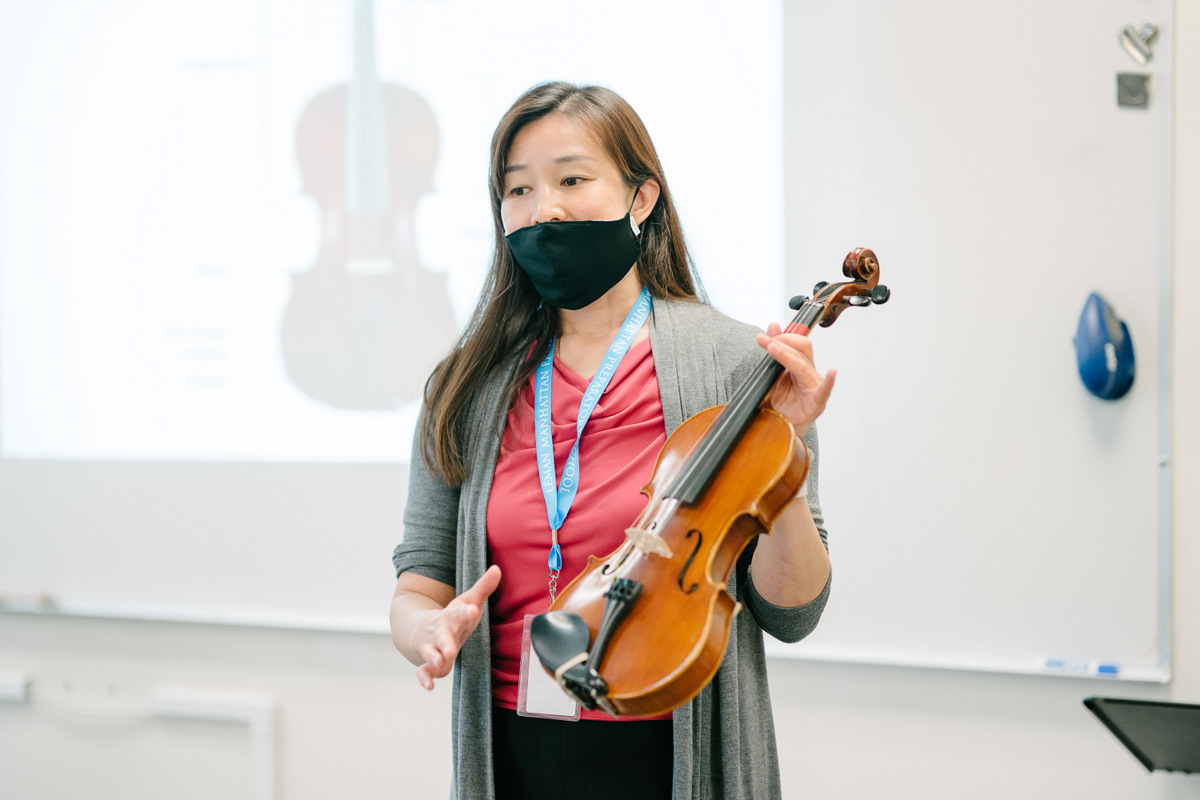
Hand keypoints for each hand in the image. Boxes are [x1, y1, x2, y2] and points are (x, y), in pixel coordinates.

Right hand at [411, 565, 501, 690]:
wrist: (421, 630)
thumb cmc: (452, 617)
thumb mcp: (467, 602)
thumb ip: (483, 588)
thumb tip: (497, 569)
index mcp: (451, 617)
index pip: (458, 613)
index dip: (465, 611)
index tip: (472, 609)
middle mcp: (440, 632)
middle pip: (442, 636)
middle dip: (446, 642)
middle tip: (451, 649)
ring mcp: (431, 647)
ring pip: (430, 653)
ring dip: (433, 657)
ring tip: (440, 662)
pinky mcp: (428, 664)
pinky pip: (422, 672)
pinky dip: (424, 679)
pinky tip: (429, 687)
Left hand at [756, 323, 836, 438]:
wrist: (779, 429)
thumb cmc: (779, 404)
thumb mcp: (771, 374)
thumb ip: (774, 351)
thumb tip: (773, 325)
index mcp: (800, 367)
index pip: (796, 344)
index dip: (782, 337)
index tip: (764, 337)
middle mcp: (809, 374)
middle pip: (802, 349)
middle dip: (783, 342)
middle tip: (765, 341)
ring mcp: (814, 387)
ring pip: (803, 366)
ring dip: (786, 355)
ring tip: (772, 348)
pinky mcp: (816, 403)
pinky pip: (824, 391)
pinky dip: (829, 382)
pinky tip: (833, 373)